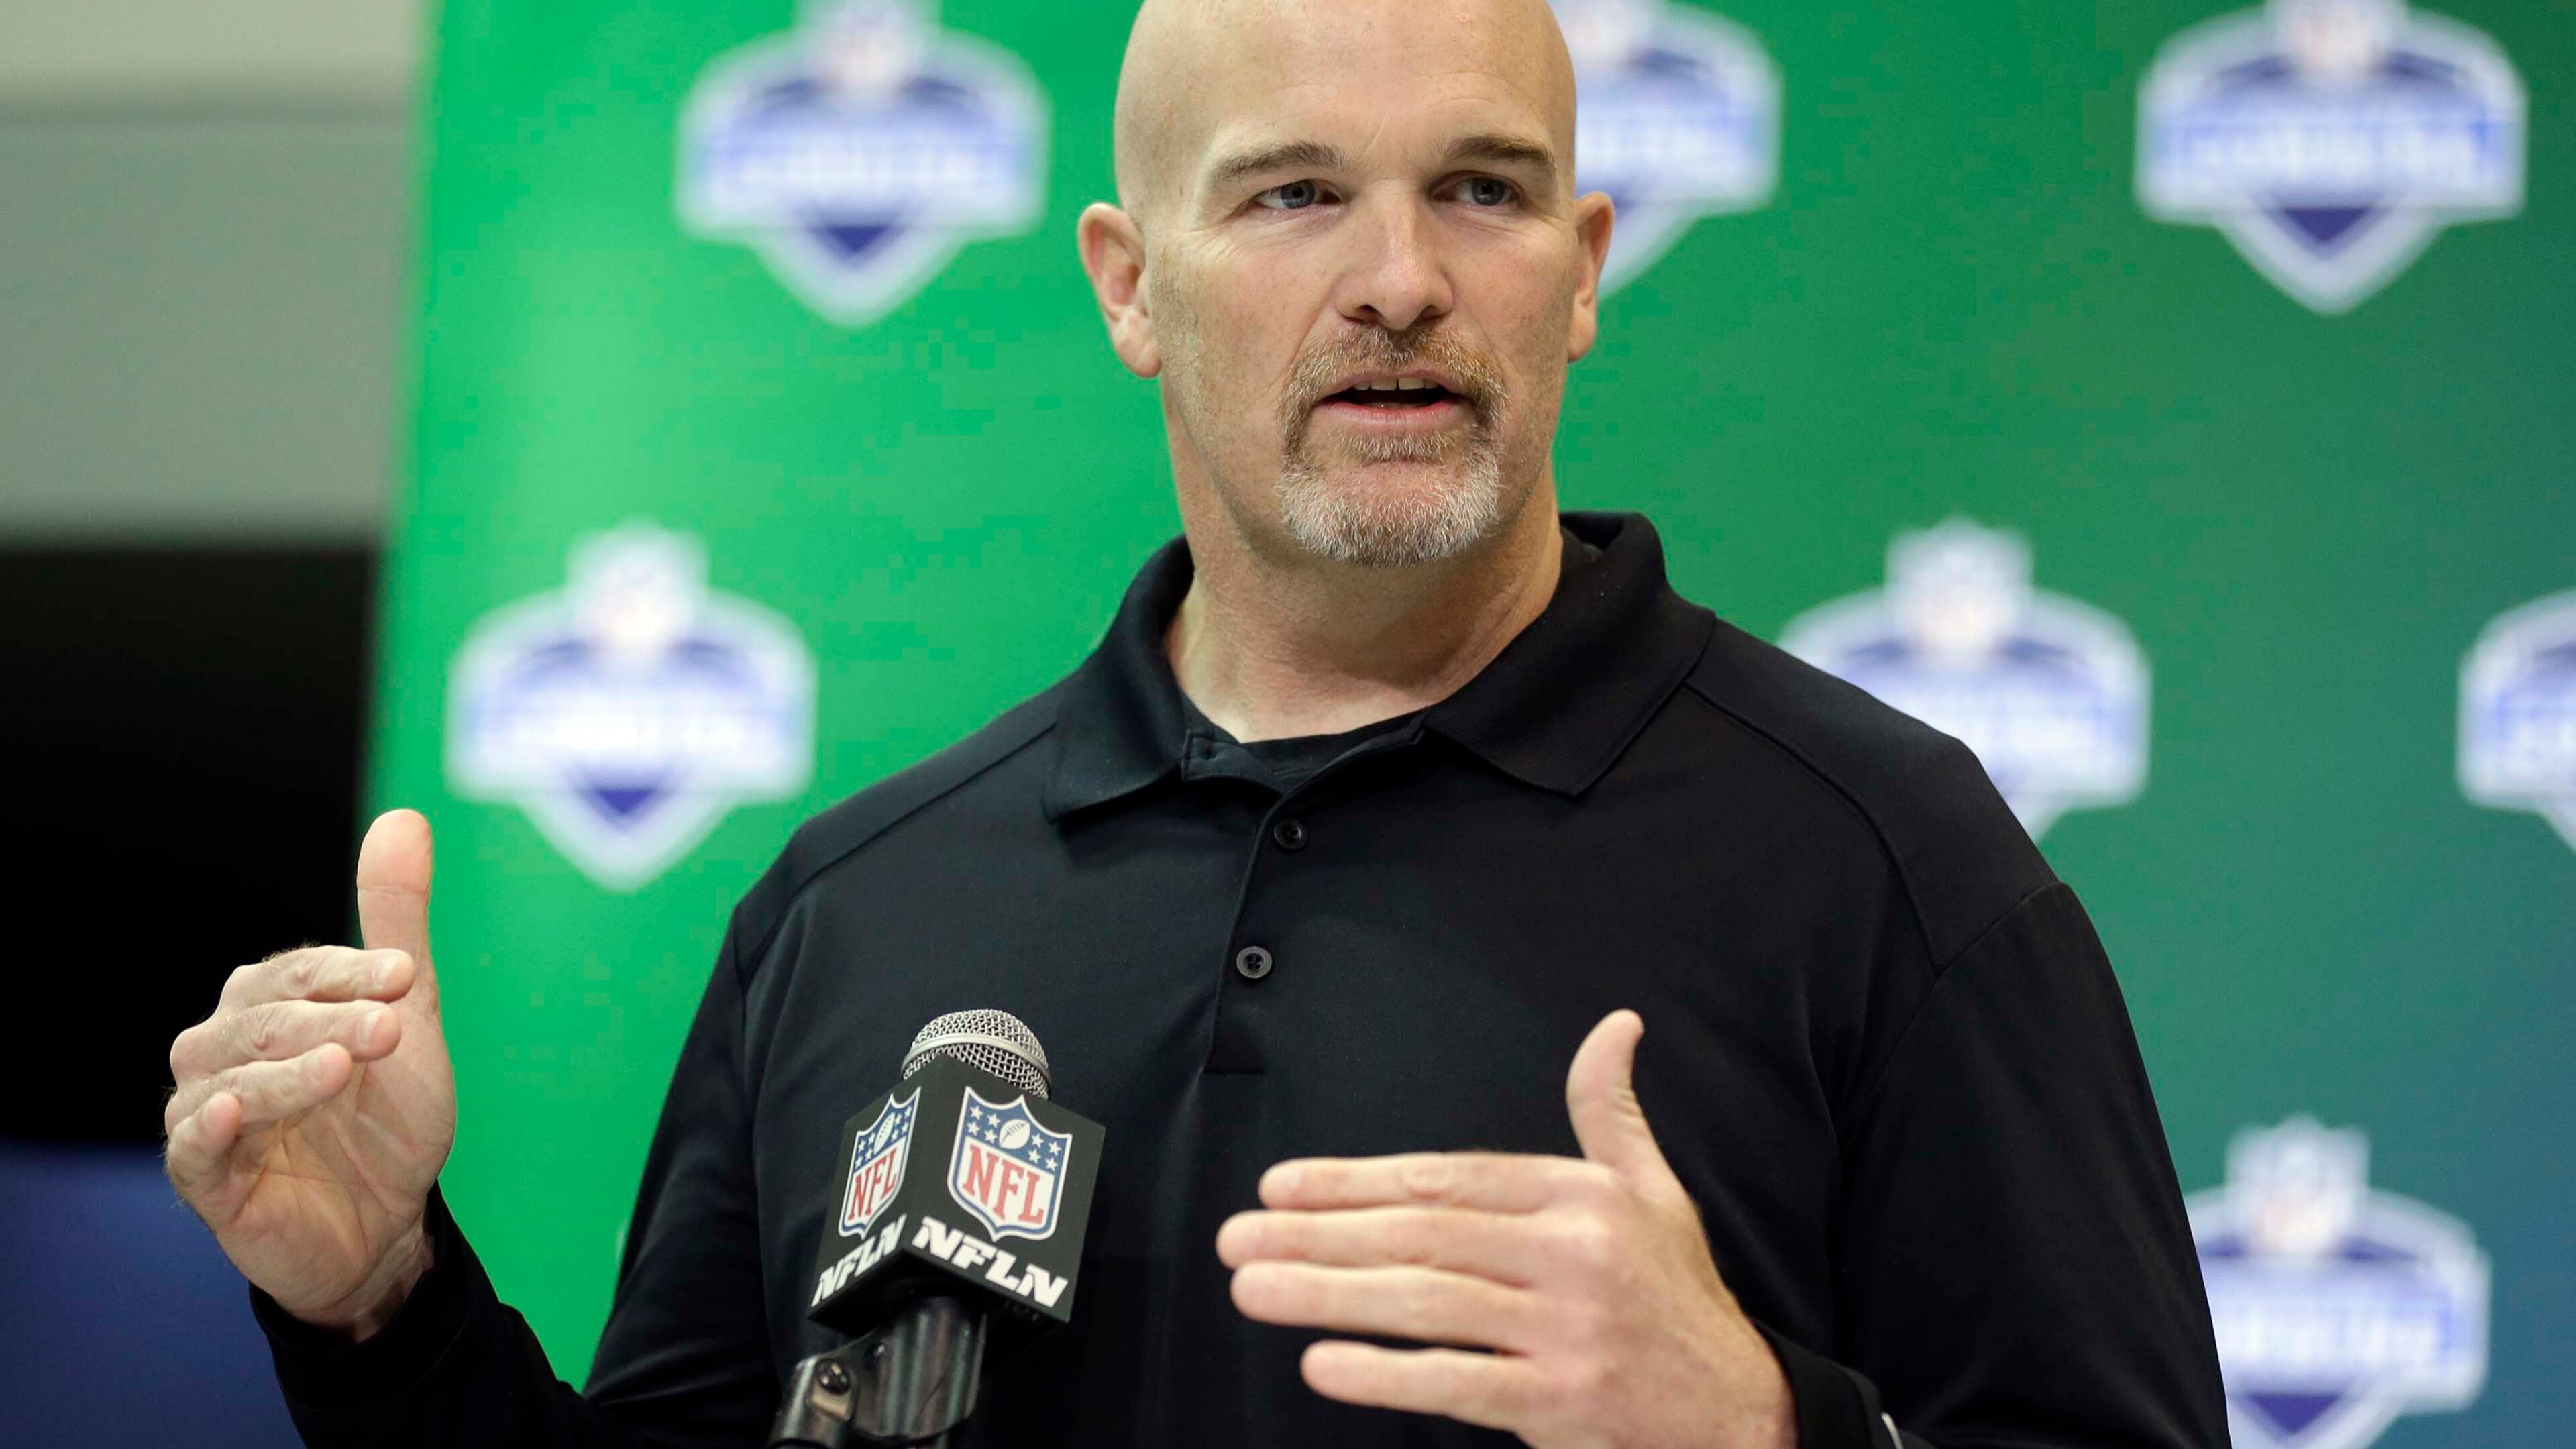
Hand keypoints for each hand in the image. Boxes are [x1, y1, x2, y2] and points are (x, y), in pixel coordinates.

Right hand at [164, 809, 456, 1338]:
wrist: (390, 1223)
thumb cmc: (387, 1116)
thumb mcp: (407, 1015)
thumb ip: (396, 923)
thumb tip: (405, 819)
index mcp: (265, 1006)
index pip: (295, 972)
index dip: (350, 970)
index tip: (408, 976)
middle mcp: (224, 1051)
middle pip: (264, 1020)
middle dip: (332, 1020)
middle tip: (394, 1028)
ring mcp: (210, 1114)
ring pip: (231, 1078)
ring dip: (290, 1070)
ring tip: (344, 1068)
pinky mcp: (206, 1179)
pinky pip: (192, 1146)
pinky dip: (211, 1126)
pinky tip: (238, 1110)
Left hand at [1217, 1010, 1792, 1448]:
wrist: (1740, 1407)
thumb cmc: (1676, 1294)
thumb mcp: (1653, 1190)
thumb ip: (1610, 1111)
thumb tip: (1616, 1027)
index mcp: (1581, 1197)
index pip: (1446, 1181)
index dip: (1357, 1181)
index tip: (1281, 1185)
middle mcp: (1575, 1254)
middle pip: (1422, 1236)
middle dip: (1318, 1234)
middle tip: (1237, 1236)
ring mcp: (1568, 1329)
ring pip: (1427, 1302)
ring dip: (1327, 1294)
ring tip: (1253, 1287)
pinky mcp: (1561, 1399)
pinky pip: (1458, 1381)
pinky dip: (1385, 1375)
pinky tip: (1323, 1364)